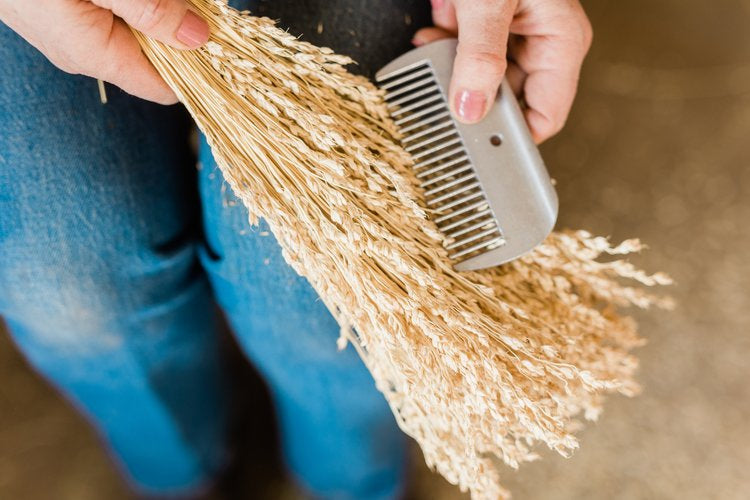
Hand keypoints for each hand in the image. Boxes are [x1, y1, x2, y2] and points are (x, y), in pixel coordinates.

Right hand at [0, 0, 210, 103]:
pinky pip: (114, 13)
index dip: (200, 70)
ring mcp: (71, 30)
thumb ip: (150, 10)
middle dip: (184, 32)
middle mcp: (84, 51)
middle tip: (204, 7)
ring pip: (136, 31)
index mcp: (94, 55)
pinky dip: (136, 2)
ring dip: (160, 11)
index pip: (165, 88)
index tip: (227, 46)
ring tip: (182, 0)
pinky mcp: (64, 9)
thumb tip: (198, 37)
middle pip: (155, 57)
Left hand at [413, 0, 592, 142]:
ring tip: (440, 33)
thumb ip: (480, 57)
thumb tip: (470, 109)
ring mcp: (513, 30)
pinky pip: (464, 46)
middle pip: (504, 96)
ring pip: (478, 73)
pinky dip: (445, 37)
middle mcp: (541, 41)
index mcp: (560, 42)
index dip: (513, 136)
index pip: (544, 116)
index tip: (479, 145)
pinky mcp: (487, 19)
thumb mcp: (490, 3)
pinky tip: (441, 16)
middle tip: (446, 76)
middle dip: (469, 88)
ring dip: (452, 60)